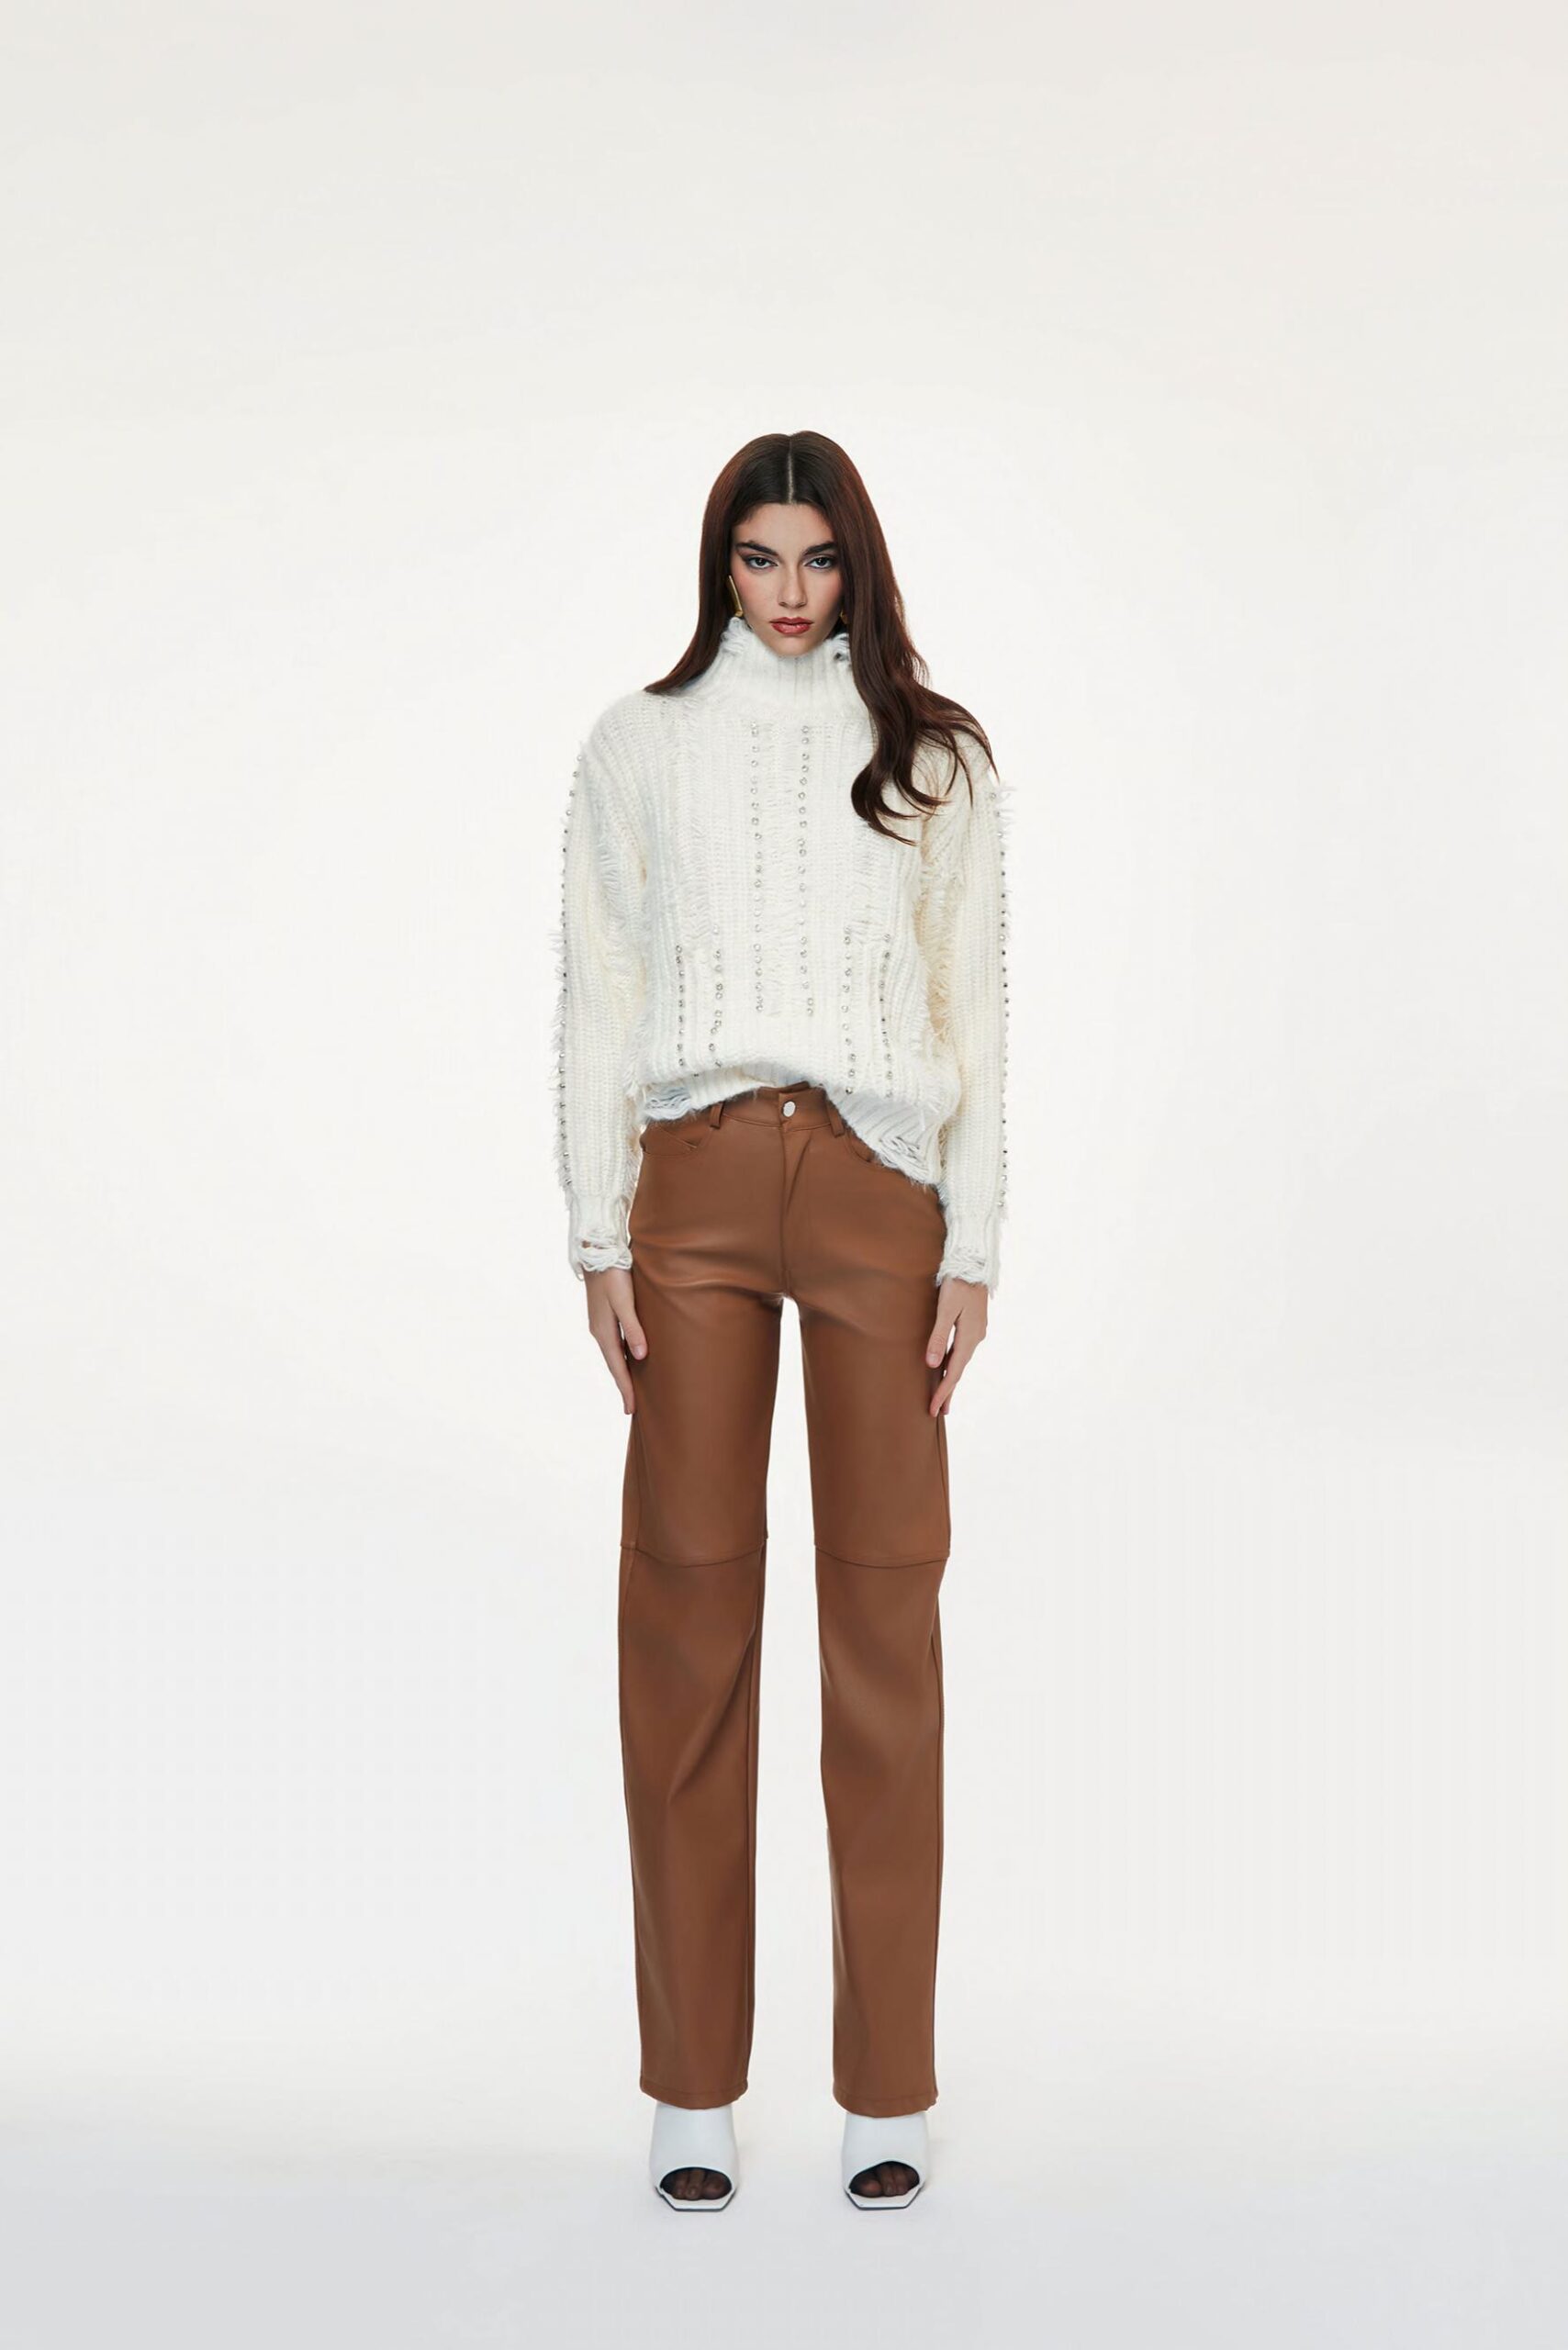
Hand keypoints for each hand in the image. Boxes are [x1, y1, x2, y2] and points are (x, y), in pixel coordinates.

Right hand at [584, 1265, 645, 1412]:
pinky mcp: (605, 1316)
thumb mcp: (625, 1301)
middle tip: (631, 1408)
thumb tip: (640, 1357)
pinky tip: (629, 1358)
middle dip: (623, 1386)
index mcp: (604, 1332)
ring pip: (613, 1355)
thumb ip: (633, 1328)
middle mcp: (600, 1332)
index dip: (625, 1388)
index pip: (617, 1367)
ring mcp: (601, 1324)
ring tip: (631, 1389)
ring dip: (622, 1372)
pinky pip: (614, 1344)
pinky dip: (621, 1357)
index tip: (631, 1409)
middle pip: (614, 1365)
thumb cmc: (614, 1274)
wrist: (597, 1251)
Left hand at [925, 1278, 988, 1414]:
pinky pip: (961, 1350)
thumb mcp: (946, 1309)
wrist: (974, 1262)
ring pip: (961, 1360)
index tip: (933, 1409)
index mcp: (970, 1337)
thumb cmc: (957, 1283)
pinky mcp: (973, 1324)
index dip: (943, 1392)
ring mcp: (976, 1331)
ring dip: (951, 1378)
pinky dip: (953, 1363)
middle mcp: (976, 1337)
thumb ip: (938, 1337)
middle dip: (948, 1391)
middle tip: (938, 1412)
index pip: (954, 1372)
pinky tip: (947, 1366)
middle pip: (959, 1370)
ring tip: (943, 1396)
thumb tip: (933, 1365)